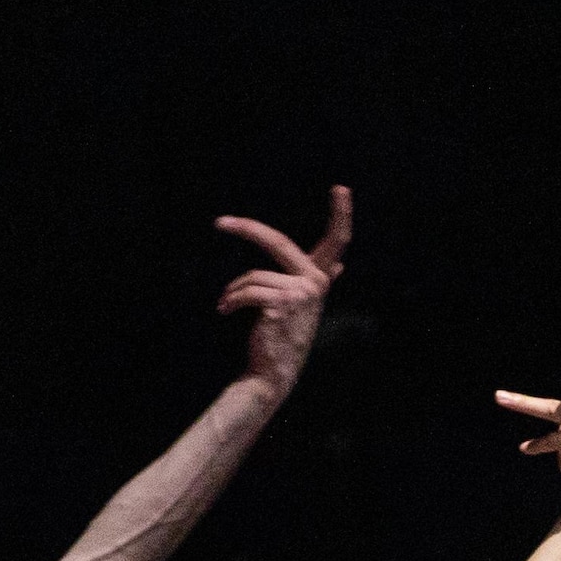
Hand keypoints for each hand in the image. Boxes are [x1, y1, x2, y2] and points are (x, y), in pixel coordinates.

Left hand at [212, 185, 351, 390]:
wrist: (274, 371)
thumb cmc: (286, 335)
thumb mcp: (306, 305)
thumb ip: (321, 280)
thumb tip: (340, 266)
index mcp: (321, 279)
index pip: (337, 243)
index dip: (340, 215)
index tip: (340, 189)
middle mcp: (315, 284)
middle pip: (277, 242)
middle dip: (246, 229)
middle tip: (220, 222)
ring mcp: (300, 294)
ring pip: (253, 276)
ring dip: (234, 291)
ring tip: (228, 305)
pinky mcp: (280, 304)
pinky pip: (246, 291)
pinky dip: (231, 300)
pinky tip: (226, 311)